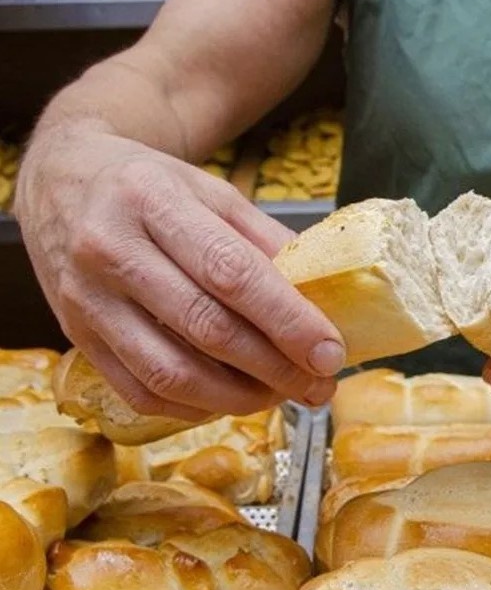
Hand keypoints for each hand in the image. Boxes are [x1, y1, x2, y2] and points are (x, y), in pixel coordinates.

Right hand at [16, 129, 343, 419]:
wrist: (61, 182)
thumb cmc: (150, 187)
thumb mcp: (212, 192)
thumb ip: (265, 241)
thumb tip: (322, 299)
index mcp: (153, 201)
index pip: (231, 273)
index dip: (288, 321)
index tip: (330, 352)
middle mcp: (111, 250)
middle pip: (206, 328)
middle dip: (275, 368)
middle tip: (319, 385)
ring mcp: (86, 299)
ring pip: (171, 372)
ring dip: (238, 397)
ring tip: (280, 394)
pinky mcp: (76, 336)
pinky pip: (140, 391)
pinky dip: (194, 406)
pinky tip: (229, 398)